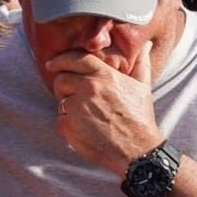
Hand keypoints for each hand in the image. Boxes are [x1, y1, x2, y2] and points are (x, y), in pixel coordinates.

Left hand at [47, 42, 162, 176]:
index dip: (61, 59)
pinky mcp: (67, 126)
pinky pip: (60, 120)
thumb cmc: (140, 119)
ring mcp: (76, 107)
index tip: (51, 64)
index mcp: (105, 76)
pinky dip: (68, 125)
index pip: (75, 59)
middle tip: (73, 96)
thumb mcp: (143, 88)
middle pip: (61, 79)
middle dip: (64, 86)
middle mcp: (88, 88)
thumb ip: (140, 64)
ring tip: (84, 115)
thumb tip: (145, 45)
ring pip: (60, 100)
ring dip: (67, 105)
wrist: (137, 152)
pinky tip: (84, 130)